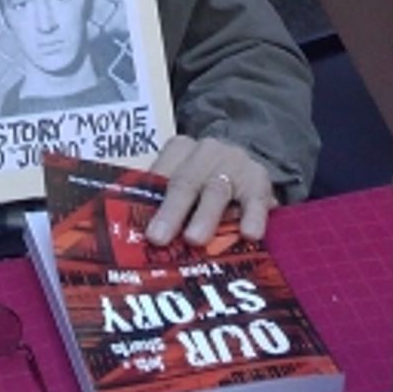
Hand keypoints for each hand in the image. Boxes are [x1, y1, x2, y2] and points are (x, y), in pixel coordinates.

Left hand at [146, 135, 276, 245]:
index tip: (141, 230)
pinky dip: (253, 216)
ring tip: (195, 240)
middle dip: (171, 211)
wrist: (245, 168)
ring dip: (205, 216)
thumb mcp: (181, 186)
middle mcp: (205, 152)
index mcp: (179, 150)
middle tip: (158, 238)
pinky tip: (249, 234)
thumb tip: (133, 241)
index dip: (148, 202)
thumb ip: (161, 206)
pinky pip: (256, 199)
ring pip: (216, 190)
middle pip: (185, 182)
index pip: (159, 175)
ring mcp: (233, 163)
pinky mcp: (258, 179)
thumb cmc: (203, 185)